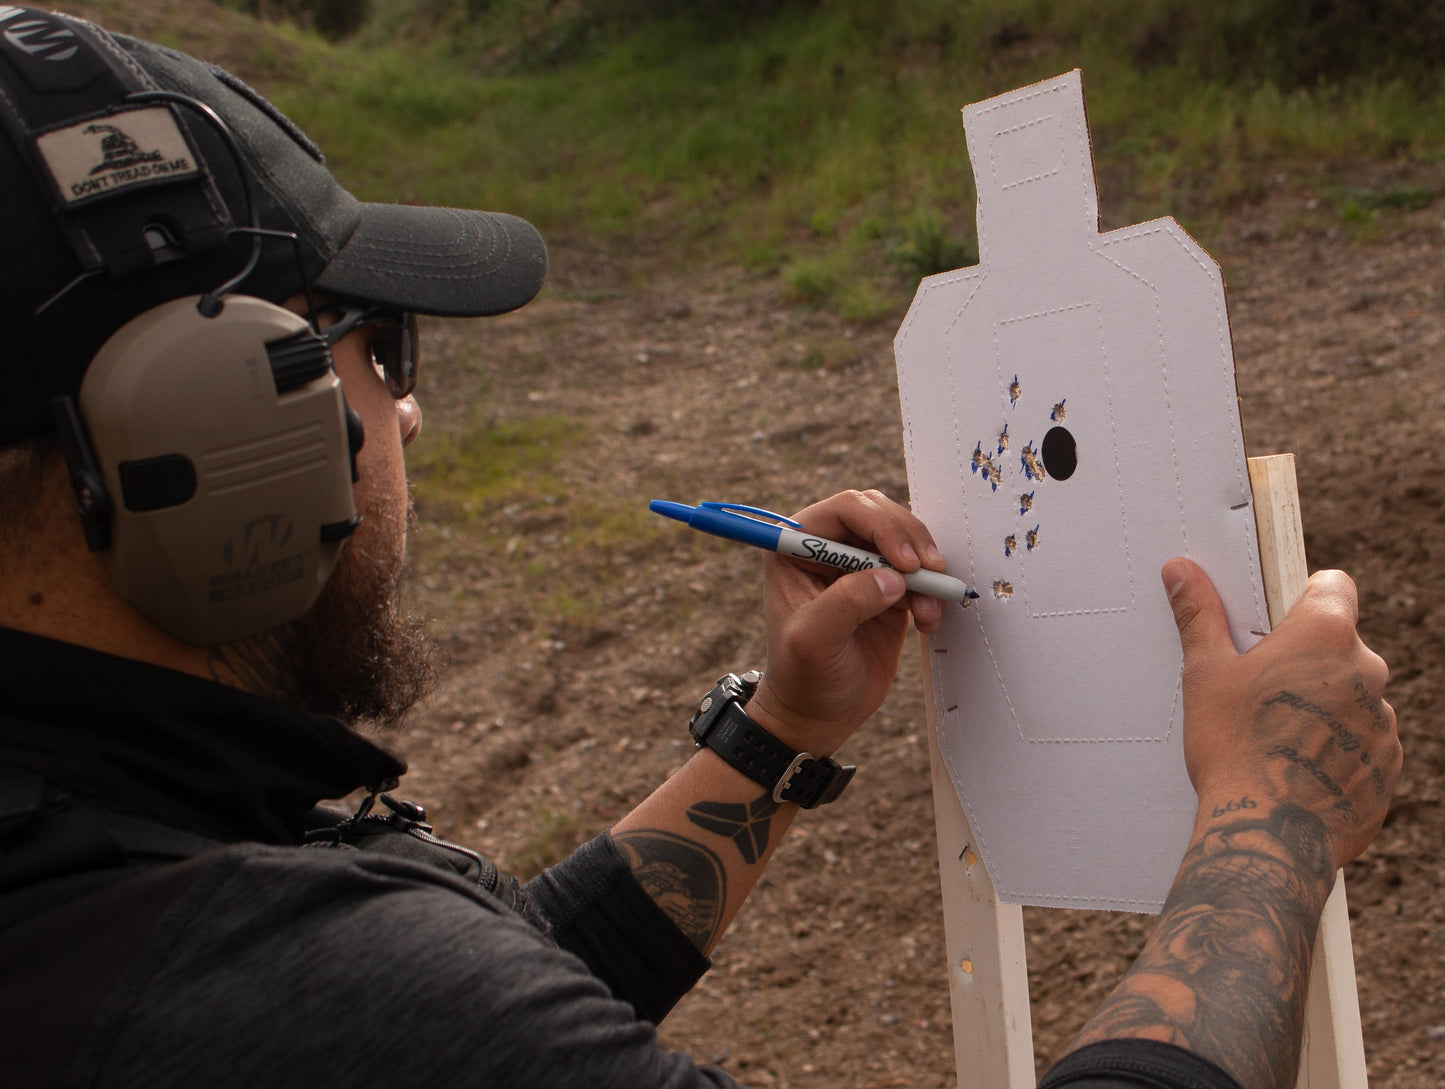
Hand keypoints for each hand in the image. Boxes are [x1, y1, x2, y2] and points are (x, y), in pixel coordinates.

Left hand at [746, 489, 947, 757]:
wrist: (819, 715)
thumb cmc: (803, 677)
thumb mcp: (814, 641)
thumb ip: (846, 603)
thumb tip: (890, 576)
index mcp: (795, 547)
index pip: (846, 509)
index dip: (880, 524)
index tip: (905, 561)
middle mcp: (827, 548)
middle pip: (880, 516)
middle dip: (910, 540)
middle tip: (931, 571)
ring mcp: (858, 567)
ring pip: (905, 542)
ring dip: (925, 570)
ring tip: (929, 609)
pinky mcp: (886, 588)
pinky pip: (919, 573)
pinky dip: (931, 592)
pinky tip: (929, 621)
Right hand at [1164, 557, 1399, 868]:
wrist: (1269, 833)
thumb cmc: (1233, 747)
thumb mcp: (1206, 673)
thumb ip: (1200, 615)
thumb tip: (1182, 569)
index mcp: (1325, 635)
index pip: (1333, 586)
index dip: (1303, 597)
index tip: (1276, 622)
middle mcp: (1367, 671)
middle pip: (1340, 646)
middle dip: (1305, 661)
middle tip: (1259, 690)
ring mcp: (1384, 721)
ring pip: (1352, 696)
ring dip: (1323, 706)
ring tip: (1275, 738)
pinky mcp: (1388, 765)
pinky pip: (1363, 742)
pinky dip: (1335, 748)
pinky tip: (1296, 768)